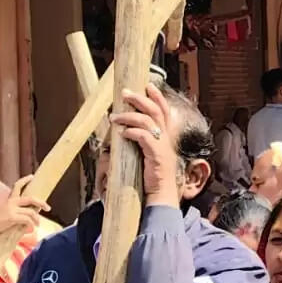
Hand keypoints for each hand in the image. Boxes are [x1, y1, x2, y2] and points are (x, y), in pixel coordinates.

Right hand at [0, 175, 49, 235]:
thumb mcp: (6, 211)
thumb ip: (16, 209)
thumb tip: (32, 211)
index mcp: (10, 199)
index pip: (17, 185)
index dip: (25, 180)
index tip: (32, 176)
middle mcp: (11, 202)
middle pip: (31, 198)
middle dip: (41, 203)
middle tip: (48, 208)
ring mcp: (11, 209)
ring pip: (31, 212)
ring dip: (37, 219)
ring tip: (38, 224)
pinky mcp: (12, 217)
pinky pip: (27, 220)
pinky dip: (31, 224)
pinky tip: (32, 228)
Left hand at [109, 84, 182, 208]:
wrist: (162, 197)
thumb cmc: (153, 179)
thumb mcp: (150, 156)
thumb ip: (143, 143)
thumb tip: (125, 131)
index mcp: (166, 138)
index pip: (164, 111)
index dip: (158, 97)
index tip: (148, 86)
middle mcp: (167, 139)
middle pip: (156, 110)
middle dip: (140, 99)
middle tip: (126, 93)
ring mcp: (163, 147)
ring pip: (148, 121)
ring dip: (129, 116)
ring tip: (114, 117)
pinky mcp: (156, 156)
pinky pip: (144, 137)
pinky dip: (132, 132)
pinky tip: (122, 133)